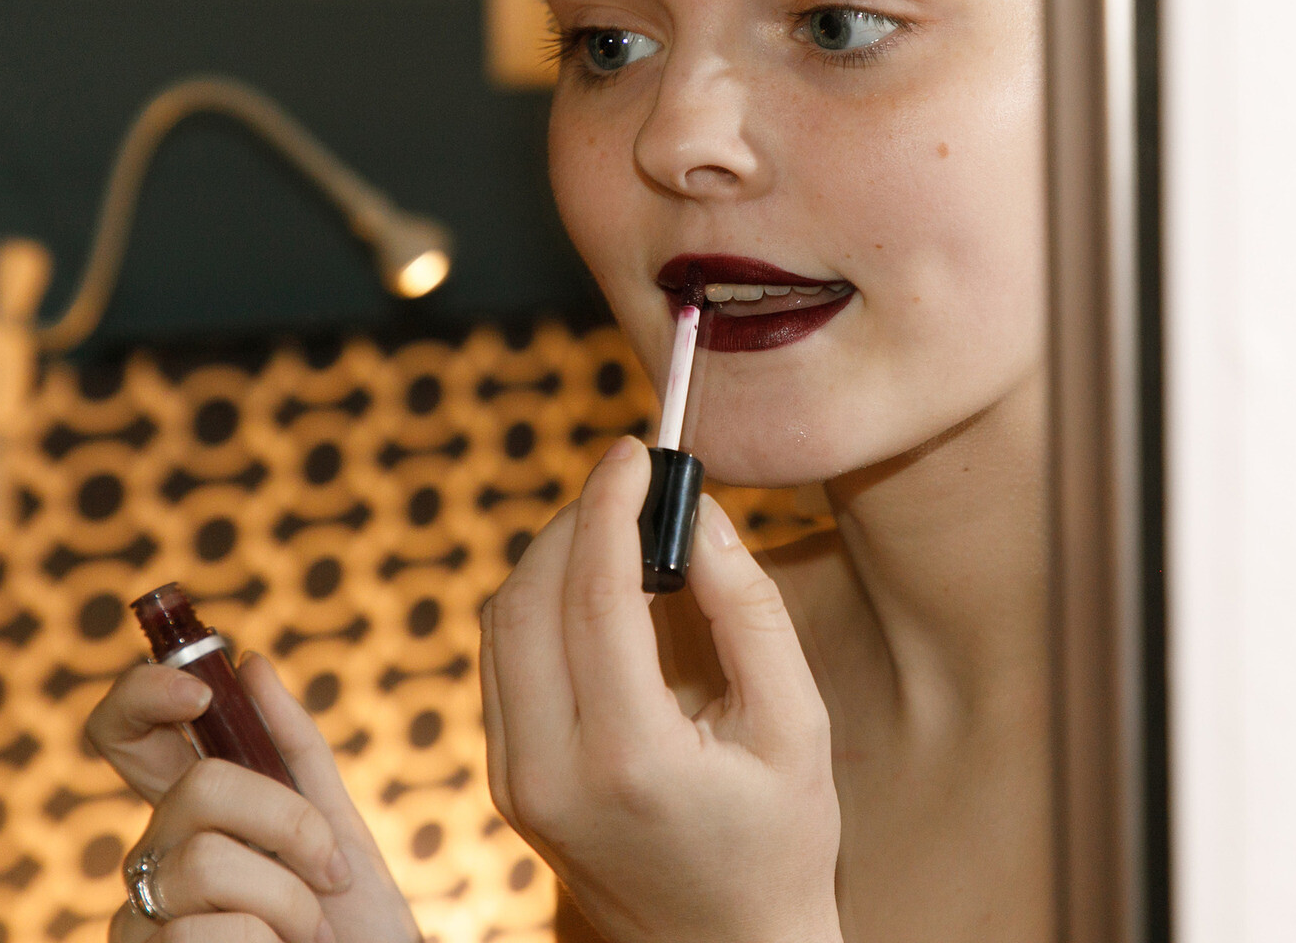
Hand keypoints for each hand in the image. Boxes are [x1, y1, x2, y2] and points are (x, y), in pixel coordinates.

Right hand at [86, 651, 418, 942]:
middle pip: (199, 788)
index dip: (141, 694)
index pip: (126, 735)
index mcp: (197, 813)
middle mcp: (156, 856)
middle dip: (289, 822)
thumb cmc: (349, 927)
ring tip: (311, 937)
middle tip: (332, 874)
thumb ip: (296, 754)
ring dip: (291, 903)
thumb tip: (253, 665)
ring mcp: (140, 917)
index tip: (200, 691)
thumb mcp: (340, 834)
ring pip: (206, 863)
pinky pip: (202, 933)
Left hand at [481, 436, 841, 942]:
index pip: (593, 595)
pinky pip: (503, 663)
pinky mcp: (507, 783)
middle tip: (632, 483)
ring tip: (620, 529)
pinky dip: (540, 605)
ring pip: (501, 625)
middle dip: (573, 521)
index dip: (610, 505)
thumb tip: (700, 514)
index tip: (637, 449)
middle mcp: (549, 771)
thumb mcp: (794, 726)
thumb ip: (747, 612)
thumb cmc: (778, 844)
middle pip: (525, 598)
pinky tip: (597, 588)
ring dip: (551, 558)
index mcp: (628, 759)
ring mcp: (515, 783)